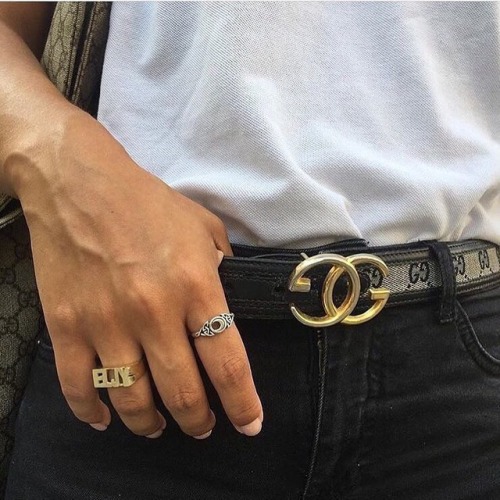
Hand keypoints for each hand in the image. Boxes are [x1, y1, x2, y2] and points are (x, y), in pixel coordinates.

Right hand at [13, 110, 262, 437]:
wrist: (78, 184)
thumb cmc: (147, 202)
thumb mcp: (204, 226)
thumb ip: (224, 265)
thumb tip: (227, 297)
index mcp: (196, 286)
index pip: (227, 363)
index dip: (243, 403)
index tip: (249, 425)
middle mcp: (154, 312)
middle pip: (183, 392)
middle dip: (198, 420)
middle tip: (203, 427)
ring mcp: (107, 322)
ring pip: (133, 399)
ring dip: (150, 423)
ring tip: (159, 426)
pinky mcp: (67, 325)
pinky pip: (79, 386)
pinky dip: (93, 412)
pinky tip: (106, 418)